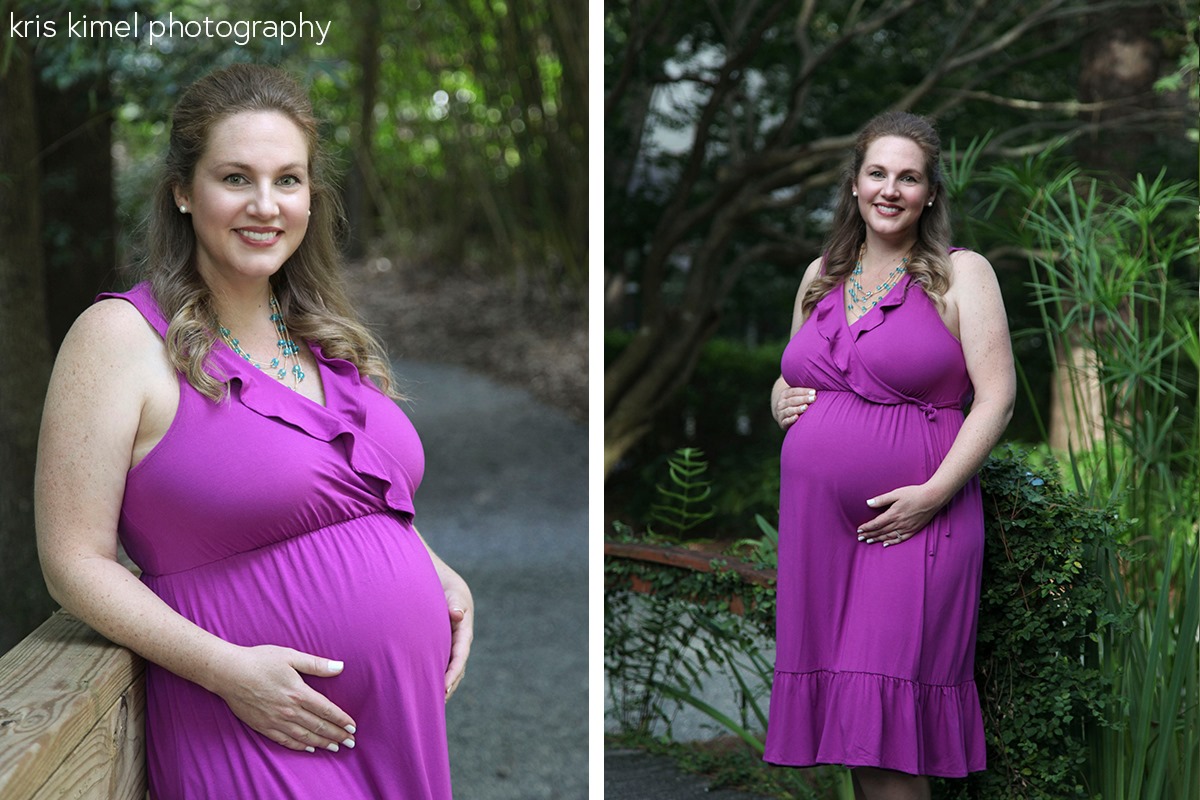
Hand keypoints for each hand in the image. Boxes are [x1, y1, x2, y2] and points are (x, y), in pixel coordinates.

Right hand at [211, 644, 356, 752]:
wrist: (228, 672)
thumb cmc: (260, 660)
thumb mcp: (291, 656)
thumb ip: (316, 664)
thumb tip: (340, 666)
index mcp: (298, 692)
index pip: (327, 710)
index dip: (342, 720)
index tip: (353, 727)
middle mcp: (289, 710)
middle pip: (319, 726)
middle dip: (337, 735)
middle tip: (351, 743)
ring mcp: (276, 720)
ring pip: (304, 736)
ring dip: (322, 743)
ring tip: (335, 748)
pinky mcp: (263, 726)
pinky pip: (285, 740)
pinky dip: (299, 746)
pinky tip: (309, 748)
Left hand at [441, 572, 473, 701]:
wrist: (446, 587)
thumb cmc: (450, 590)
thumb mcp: (454, 594)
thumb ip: (455, 603)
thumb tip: (457, 614)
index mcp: (464, 633)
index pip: (460, 656)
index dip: (453, 672)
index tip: (445, 686)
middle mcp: (459, 644)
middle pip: (456, 669)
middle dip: (448, 686)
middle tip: (436, 703)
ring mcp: (451, 648)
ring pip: (448, 670)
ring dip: (442, 685)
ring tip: (429, 703)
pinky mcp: (442, 648)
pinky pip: (439, 665)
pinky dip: (434, 677)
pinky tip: (421, 688)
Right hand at [776, 386, 816, 429]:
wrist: (782, 414)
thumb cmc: (794, 403)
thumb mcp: (795, 395)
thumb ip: (803, 392)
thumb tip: (817, 387)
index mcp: (784, 394)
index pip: (793, 391)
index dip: (803, 391)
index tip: (814, 392)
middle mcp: (781, 403)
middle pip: (792, 400)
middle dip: (803, 399)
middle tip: (813, 399)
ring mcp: (780, 413)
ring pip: (789, 410)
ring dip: (797, 409)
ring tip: (806, 407)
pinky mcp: (782, 422)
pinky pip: (786, 421)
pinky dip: (791, 419)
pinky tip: (797, 417)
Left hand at [856, 484, 943, 546]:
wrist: (932, 498)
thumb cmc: (914, 493)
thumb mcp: (896, 493)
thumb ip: (882, 500)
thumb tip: (868, 503)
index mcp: (893, 514)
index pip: (876, 523)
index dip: (867, 527)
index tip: (859, 530)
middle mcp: (899, 523)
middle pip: (881, 531)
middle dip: (869, 535)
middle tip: (860, 538)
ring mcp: (907, 527)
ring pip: (889, 536)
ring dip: (877, 539)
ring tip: (868, 541)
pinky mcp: (913, 530)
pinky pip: (900, 539)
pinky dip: (892, 542)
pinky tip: (885, 544)